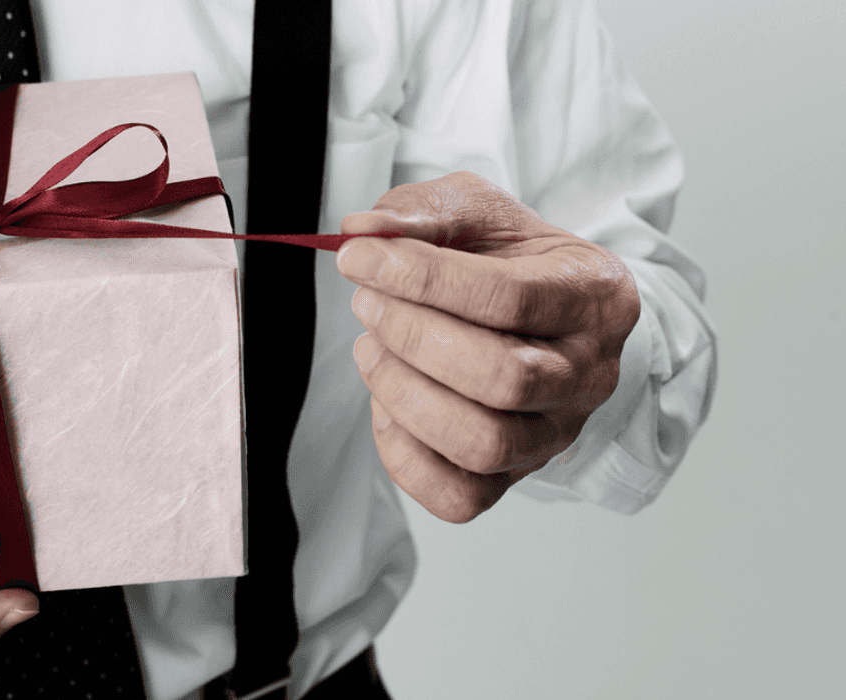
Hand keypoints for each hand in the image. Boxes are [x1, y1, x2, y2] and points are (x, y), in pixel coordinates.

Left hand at [337, 172, 640, 522]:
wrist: (533, 309)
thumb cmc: (505, 257)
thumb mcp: (476, 211)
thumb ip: (423, 212)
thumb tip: (362, 232)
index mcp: (596, 296)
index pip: (509, 298)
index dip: (423, 280)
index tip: (358, 257)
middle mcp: (589, 374)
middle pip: (503, 379)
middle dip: (413, 338)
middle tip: (366, 303)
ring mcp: (557, 434)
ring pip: (484, 444)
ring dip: (404, 394)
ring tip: (370, 349)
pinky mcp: (517, 477)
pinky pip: (459, 496)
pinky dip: (404, 454)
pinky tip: (387, 404)